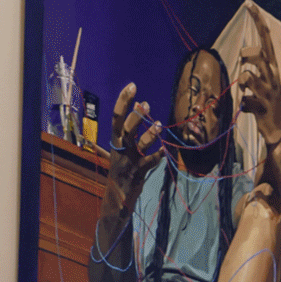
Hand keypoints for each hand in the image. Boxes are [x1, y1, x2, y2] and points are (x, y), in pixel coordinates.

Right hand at [109, 82, 162, 203]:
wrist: (117, 194)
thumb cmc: (122, 166)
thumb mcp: (122, 146)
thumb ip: (131, 127)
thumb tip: (138, 104)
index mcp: (115, 141)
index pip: (117, 117)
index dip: (123, 101)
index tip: (132, 86)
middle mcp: (121, 149)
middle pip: (125, 129)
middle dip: (135, 117)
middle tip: (145, 105)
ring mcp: (130, 161)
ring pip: (139, 145)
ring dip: (149, 135)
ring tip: (158, 125)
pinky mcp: (138, 173)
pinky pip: (149, 163)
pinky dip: (158, 156)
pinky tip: (165, 151)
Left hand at [235, 5, 280, 146]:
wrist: (278, 129)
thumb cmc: (268, 101)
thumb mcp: (265, 80)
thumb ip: (256, 66)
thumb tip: (246, 54)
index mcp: (273, 67)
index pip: (266, 40)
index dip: (258, 23)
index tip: (250, 6)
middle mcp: (273, 76)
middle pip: (257, 54)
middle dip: (247, 56)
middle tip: (244, 64)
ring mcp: (269, 92)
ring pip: (247, 76)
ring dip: (243, 81)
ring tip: (247, 88)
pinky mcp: (263, 107)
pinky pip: (245, 100)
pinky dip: (244, 104)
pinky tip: (252, 109)